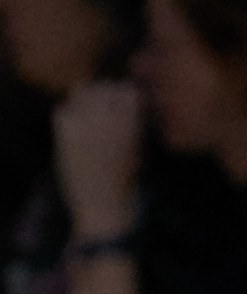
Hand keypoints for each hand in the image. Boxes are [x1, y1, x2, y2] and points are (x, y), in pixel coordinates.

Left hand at [52, 77, 143, 236]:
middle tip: (102, 112)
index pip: (127, 90)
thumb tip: (118, 96)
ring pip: (81, 93)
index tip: (121, 106)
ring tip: (88, 119)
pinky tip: (74, 132)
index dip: (124, 96)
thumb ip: (130, 121)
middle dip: (104, 96)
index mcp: (132, 124)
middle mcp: (109, 119)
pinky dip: (68, 116)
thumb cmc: (126, 182)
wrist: (104, 206)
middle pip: (103, 87)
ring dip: (85, 101)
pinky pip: (62, 110)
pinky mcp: (65, 133)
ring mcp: (85, 124)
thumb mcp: (138, 148)